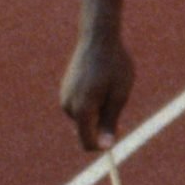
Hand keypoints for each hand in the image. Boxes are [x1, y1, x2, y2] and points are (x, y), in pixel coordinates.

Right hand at [60, 32, 135, 153]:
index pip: (87, 143)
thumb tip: (106, 146)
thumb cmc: (114, 66)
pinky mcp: (65, 90)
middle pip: (87, 130)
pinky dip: (92, 101)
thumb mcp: (119, 96)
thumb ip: (110, 122)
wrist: (98, 38)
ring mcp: (64, 97)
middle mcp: (68, 107)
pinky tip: (100, 80)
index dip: (103, 145)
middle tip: (117, 97)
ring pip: (85, 118)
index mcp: (81, 110)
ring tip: (108, 86)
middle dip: (102, 124)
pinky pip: (81, 106)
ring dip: (98, 110)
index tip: (120, 133)